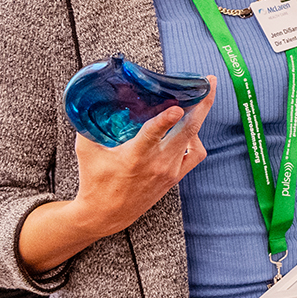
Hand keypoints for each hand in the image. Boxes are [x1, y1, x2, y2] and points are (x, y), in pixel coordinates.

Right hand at [70, 77, 215, 237]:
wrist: (105, 215)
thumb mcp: (86, 150)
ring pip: (194, 140)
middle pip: (188, 130)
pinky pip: (196, 155)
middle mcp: (158, 163)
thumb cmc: (94, 181)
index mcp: (135, 156)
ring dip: (200, 117)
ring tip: (199, 98)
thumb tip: (93, 96)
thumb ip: (90, 123)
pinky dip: (196, 139)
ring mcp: (170, 171)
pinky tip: (189, 128)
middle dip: (202, 104)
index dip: (166, 119)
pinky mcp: (175, 177)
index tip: (176, 107)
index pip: (153, 135)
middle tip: (209, 81)